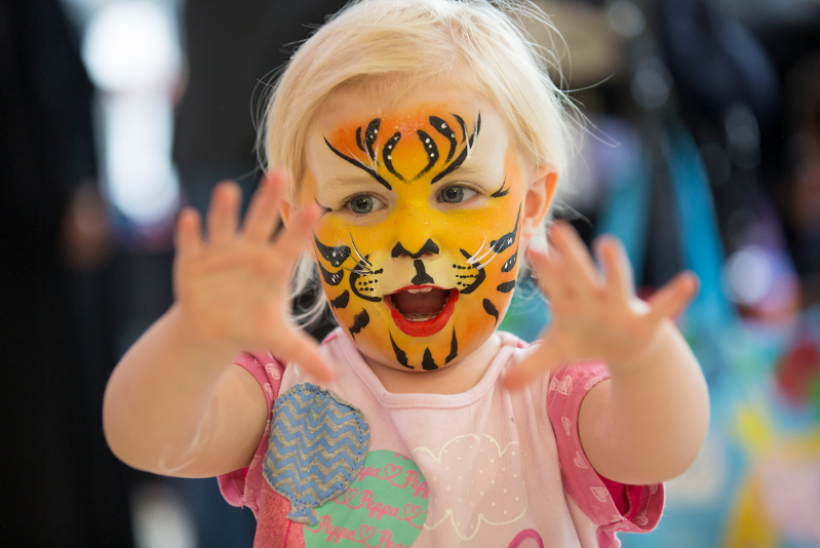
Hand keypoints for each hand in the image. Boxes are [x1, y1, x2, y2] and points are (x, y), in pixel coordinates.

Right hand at [174, 171, 332, 380]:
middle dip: (268, 200)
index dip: (301, 228)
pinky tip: (188, 218)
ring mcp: (220, 254)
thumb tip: (334, 380)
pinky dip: (189, 233)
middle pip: (261, 222)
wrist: (214, 328)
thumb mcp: (279, 340)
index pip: (292, 244)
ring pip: (223, 227)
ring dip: (225, 210)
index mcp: (274, 267)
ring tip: (228, 191)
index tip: (315, 209)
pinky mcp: (193, 262)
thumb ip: (305, 354)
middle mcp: (249, 252)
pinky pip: (191, 245)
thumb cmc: (251, 325)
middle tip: (281, 174)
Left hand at [504, 222, 697, 388]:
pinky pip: (662, 309)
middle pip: (579, 274)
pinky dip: (676, 297)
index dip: (544, 268)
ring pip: (617, 283)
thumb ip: (531, 365)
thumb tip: (503, 386)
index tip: (532, 248)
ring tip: (608, 243)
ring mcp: (620, 307)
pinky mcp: (645, 322)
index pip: (553, 283)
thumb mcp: (557, 352)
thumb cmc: (585, 338)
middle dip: (570, 254)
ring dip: (614, 265)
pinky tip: (690, 281)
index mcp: (569, 302)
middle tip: (557, 229)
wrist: (623, 345)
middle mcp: (593, 298)